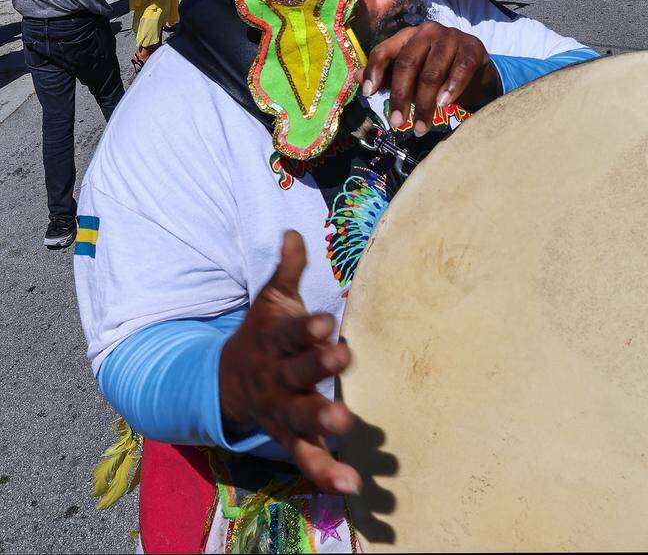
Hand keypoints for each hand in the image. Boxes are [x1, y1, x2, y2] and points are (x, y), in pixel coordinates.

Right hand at [219, 231, 359, 494]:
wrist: (227, 382)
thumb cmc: (265, 334)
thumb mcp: (270, 300)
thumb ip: (286, 270)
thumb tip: (294, 231)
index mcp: (275, 340)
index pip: (288, 331)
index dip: (304, 326)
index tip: (322, 322)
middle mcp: (277, 376)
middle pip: (297, 372)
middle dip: (318, 366)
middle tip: (341, 359)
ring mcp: (281, 409)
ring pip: (300, 417)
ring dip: (322, 419)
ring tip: (345, 424)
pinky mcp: (289, 437)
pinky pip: (306, 457)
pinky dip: (326, 473)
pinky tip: (352, 485)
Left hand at [356, 21, 498, 134]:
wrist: (477, 72)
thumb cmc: (439, 71)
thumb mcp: (412, 74)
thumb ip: (388, 76)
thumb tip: (357, 78)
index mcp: (408, 35)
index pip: (385, 50)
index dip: (374, 71)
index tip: (369, 93)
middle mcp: (428, 31)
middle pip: (408, 63)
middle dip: (401, 96)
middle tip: (397, 123)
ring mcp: (452, 37)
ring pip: (432, 72)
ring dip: (425, 103)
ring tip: (421, 127)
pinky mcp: (472, 48)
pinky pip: (460, 69)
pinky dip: (451, 89)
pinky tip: (444, 105)